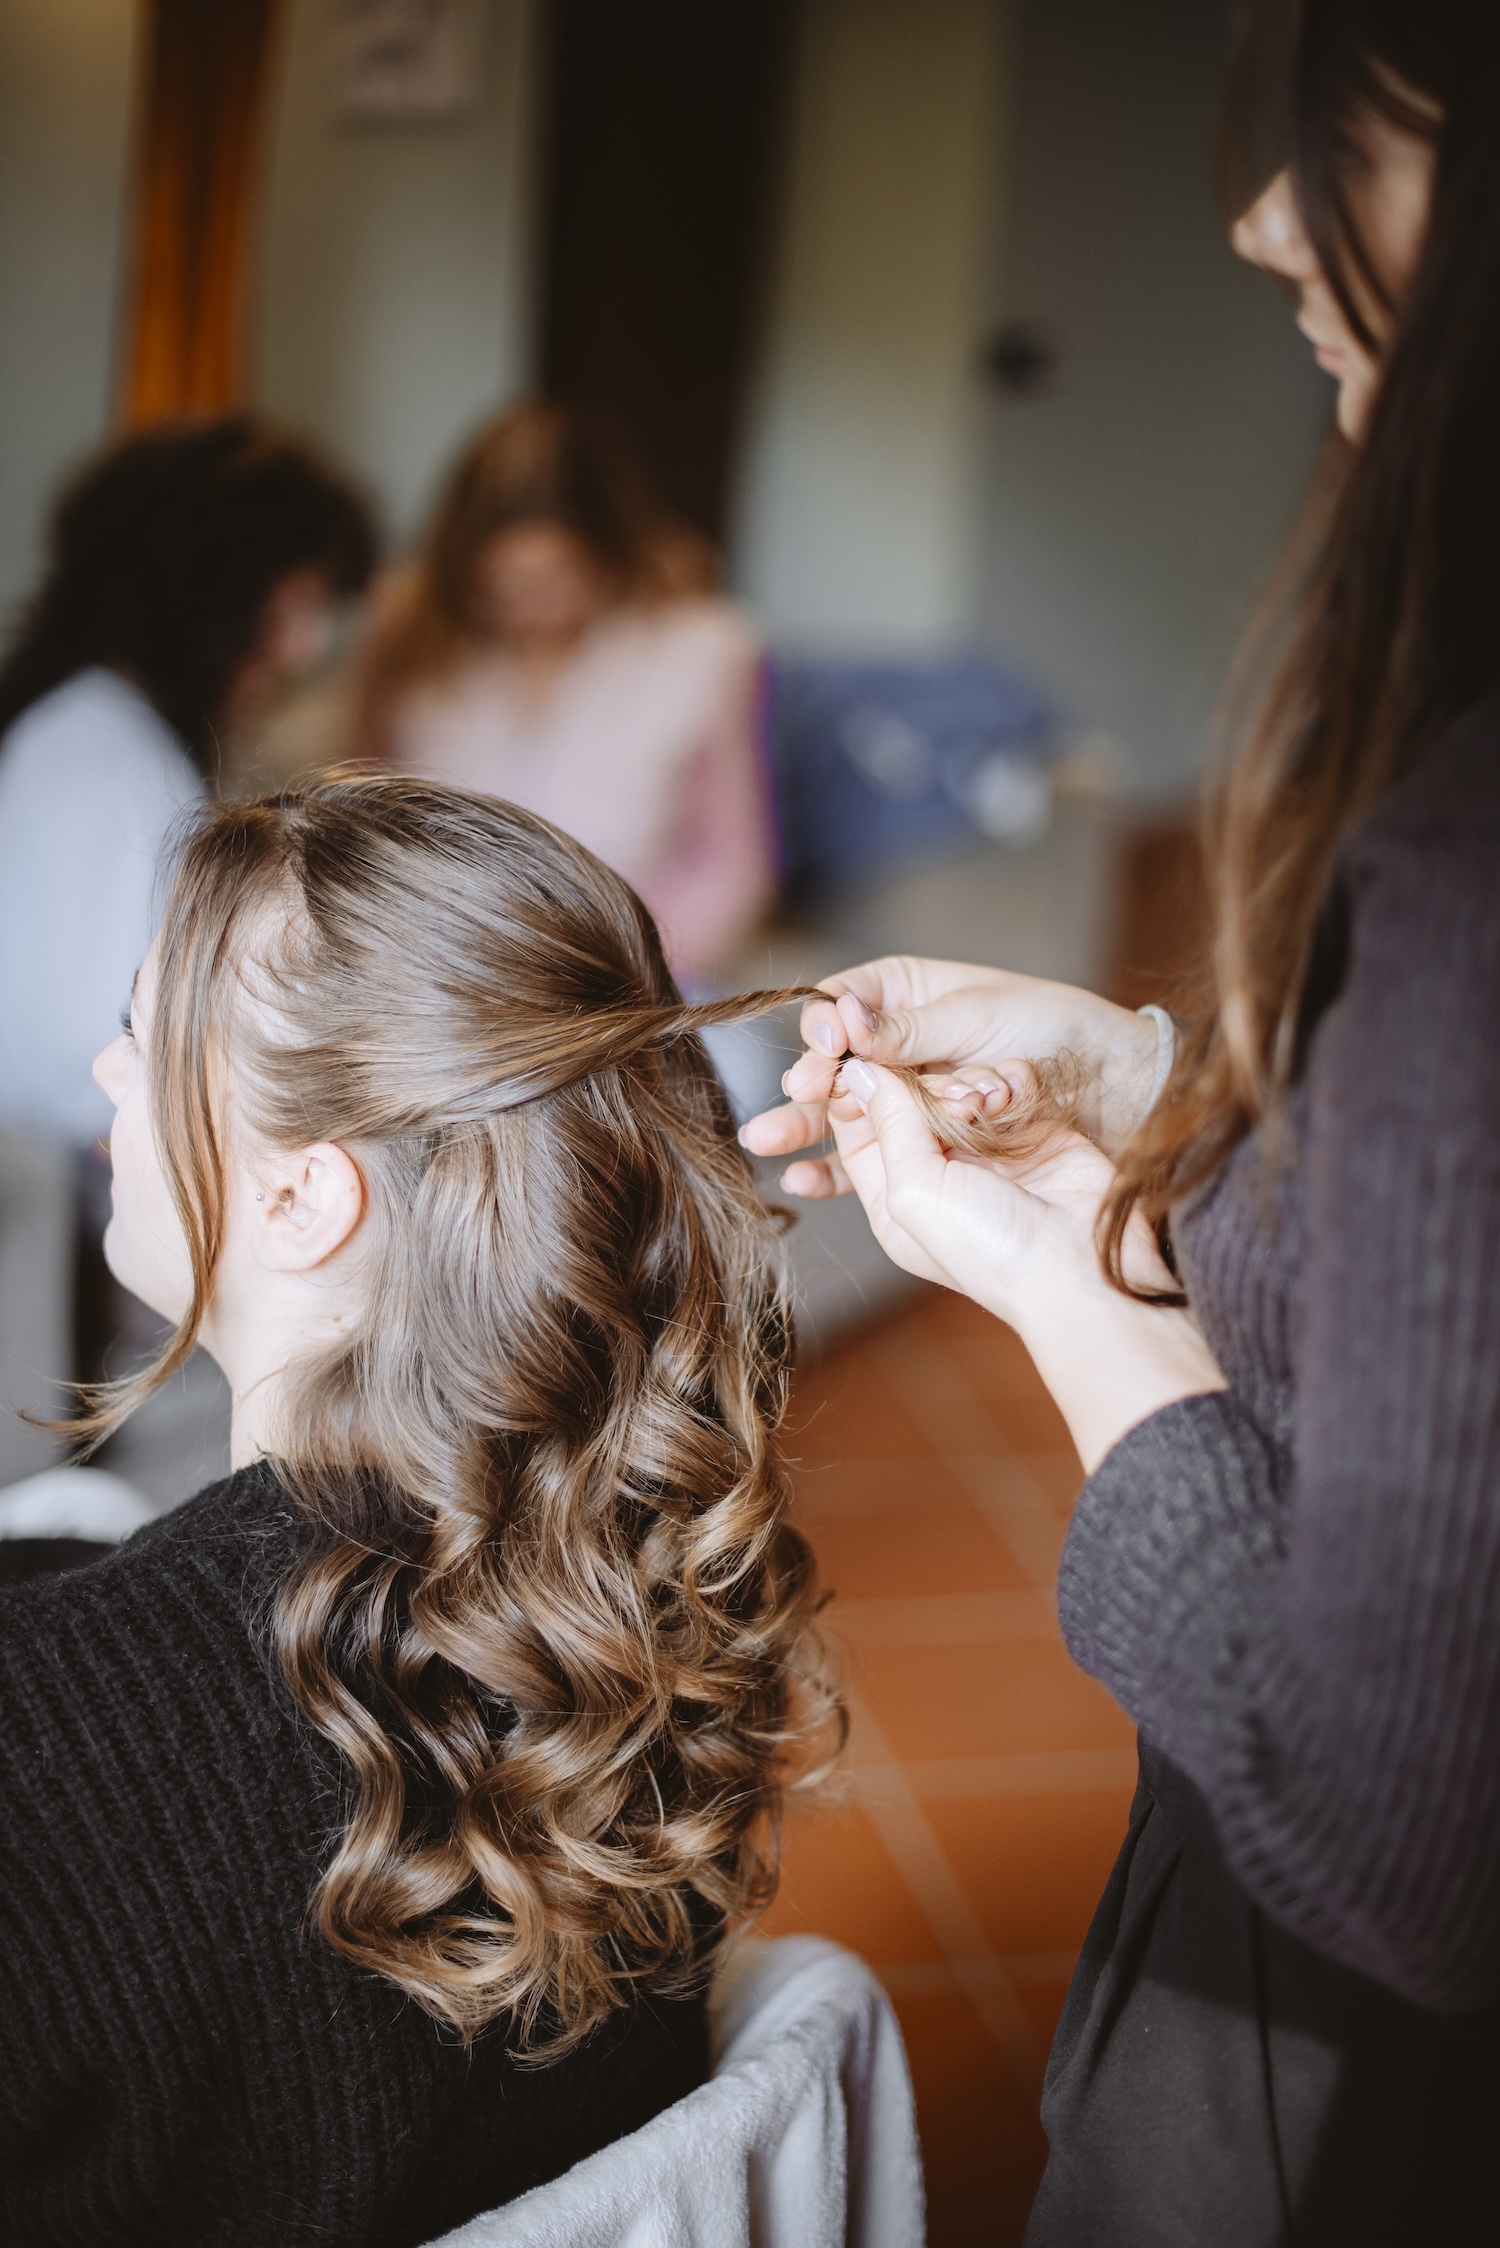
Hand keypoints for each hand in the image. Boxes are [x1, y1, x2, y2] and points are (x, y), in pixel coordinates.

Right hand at [738, 956, 1160, 1192]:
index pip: (843, 1005)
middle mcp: (898, 1038)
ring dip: (806, 1127)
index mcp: (904, 989)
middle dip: (803, 1087)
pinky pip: (874, 1147)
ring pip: (846, 1107)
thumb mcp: (978, 1019)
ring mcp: (909, 1087)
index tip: (823, 1056)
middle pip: (834, 1061)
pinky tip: (804, 1179)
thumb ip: (910, 1030)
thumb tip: (845, 1023)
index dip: (824, 1031)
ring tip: (768, 1142)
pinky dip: (839, 1163)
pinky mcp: (925, 1131)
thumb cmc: (1053, 1028)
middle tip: (779, 1111)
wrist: (1114, 1081)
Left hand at [826, 1056, 1226, 1471]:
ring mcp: (988, 1149)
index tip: (860, 1058)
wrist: (1082, 1266)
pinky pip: (1009, 1081)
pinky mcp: (1033, 1129)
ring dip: (971, 1083)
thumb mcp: (916, 1192)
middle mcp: (939, 1170)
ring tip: (988, 1105)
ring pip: (960, 1083)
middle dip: (925, 1088)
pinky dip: (1011, 1081)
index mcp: (896, 1196)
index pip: (858, 1127)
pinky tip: (1013, 1098)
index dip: (857, 1090)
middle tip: (954, 1103)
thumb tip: (860, 1072)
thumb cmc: (992, 1251)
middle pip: (909, 1097)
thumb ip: (888, 1125)